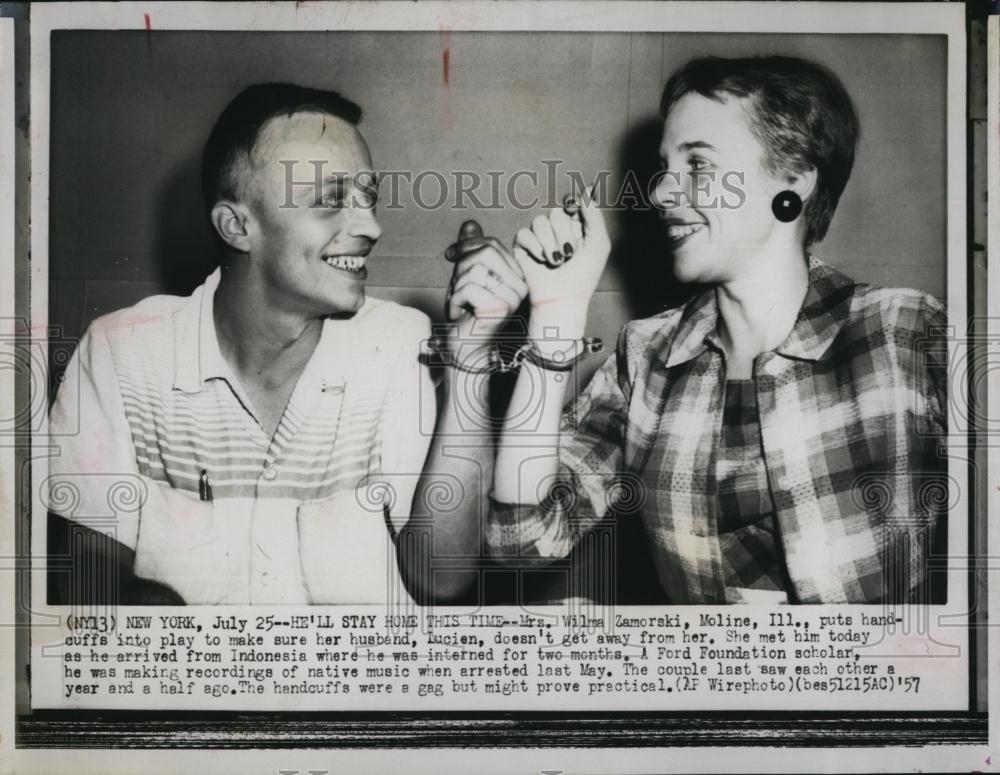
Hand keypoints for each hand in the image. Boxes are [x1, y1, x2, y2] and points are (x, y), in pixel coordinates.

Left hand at [445, 220, 527, 347]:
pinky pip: (468, 289)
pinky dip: (455, 301)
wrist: (465, 348)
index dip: (465, 246)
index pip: (490, 243)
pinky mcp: (499, 308)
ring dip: (456, 287)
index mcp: (517, 275)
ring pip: (474, 271)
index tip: (450, 256)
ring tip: (460, 304)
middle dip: (461, 268)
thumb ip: (471, 249)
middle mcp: (521, 286)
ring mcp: (513, 297)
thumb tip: (470, 223)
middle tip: (457, 289)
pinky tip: (459, 315)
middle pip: (484, 253)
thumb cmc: (467, 313)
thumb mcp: (467, 275)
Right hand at [512, 188, 610, 327]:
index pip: (571, 203)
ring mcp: (538, 237)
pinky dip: (535, 247)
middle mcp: (556, 229)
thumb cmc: (583, 276)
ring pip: (540, 221)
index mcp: (575, 226)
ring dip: (550, 244)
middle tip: (569, 255)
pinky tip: (541, 260)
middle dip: (564, 235)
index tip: (577, 222)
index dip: (573, 210)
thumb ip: (594, 215)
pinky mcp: (522, 246)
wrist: (562, 298)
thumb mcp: (598, 244)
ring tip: (556, 262)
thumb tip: (586, 189)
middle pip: (556, 213)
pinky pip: (524, 233)